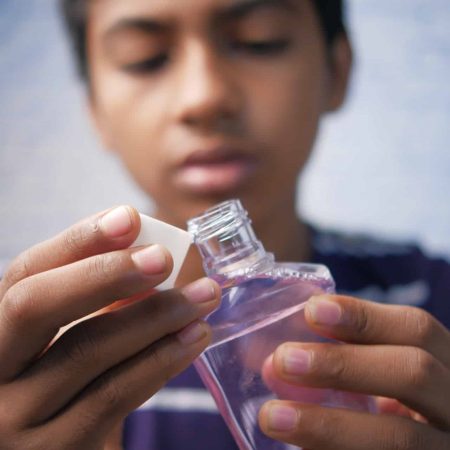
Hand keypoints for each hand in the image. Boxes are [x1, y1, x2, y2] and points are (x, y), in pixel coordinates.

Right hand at [0, 206, 219, 449]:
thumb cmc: (67, 384)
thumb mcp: (66, 340)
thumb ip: (94, 302)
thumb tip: (149, 253)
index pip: (24, 273)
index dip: (77, 240)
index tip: (129, 216)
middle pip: (36, 305)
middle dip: (107, 273)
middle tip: (164, 258)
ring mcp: (14, 422)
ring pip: (87, 349)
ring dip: (155, 315)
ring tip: (203, 295)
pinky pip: (115, 395)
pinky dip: (161, 360)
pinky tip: (194, 337)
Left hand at [258, 294, 449, 448]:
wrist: (419, 446)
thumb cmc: (391, 403)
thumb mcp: (382, 375)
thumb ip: (344, 359)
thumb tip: (271, 362)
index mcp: (444, 363)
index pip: (416, 329)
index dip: (364, 317)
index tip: (312, 310)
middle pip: (414, 373)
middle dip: (342, 364)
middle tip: (284, 361)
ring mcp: (446, 446)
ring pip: (401, 439)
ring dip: (329, 426)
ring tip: (272, 417)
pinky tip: (298, 449)